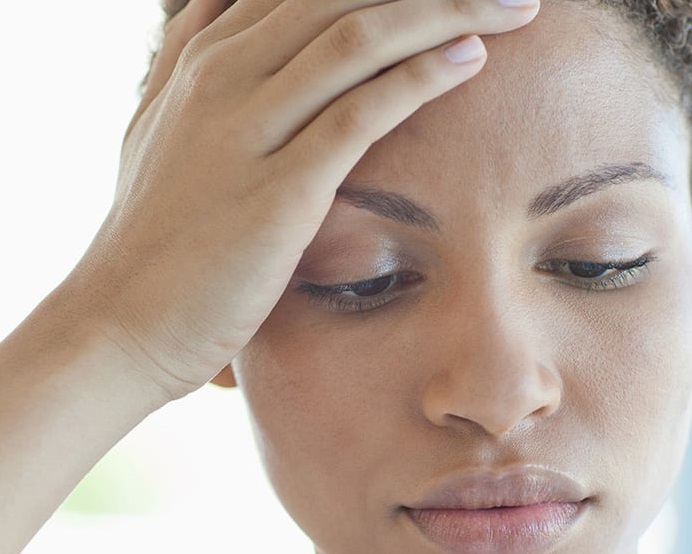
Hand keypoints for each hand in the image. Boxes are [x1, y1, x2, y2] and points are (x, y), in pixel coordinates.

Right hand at [71, 0, 539, 401]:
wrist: (121, 325)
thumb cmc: (156, 249)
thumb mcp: (165, 144)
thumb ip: (197, 84)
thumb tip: (229, 33)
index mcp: (201, 64)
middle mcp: (221, 78)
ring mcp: (246, 128)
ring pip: (357, 38)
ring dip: (445, 13)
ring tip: (513, 8)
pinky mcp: (277, 189)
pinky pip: (360, 112)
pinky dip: (422, 78)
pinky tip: (472, 59)